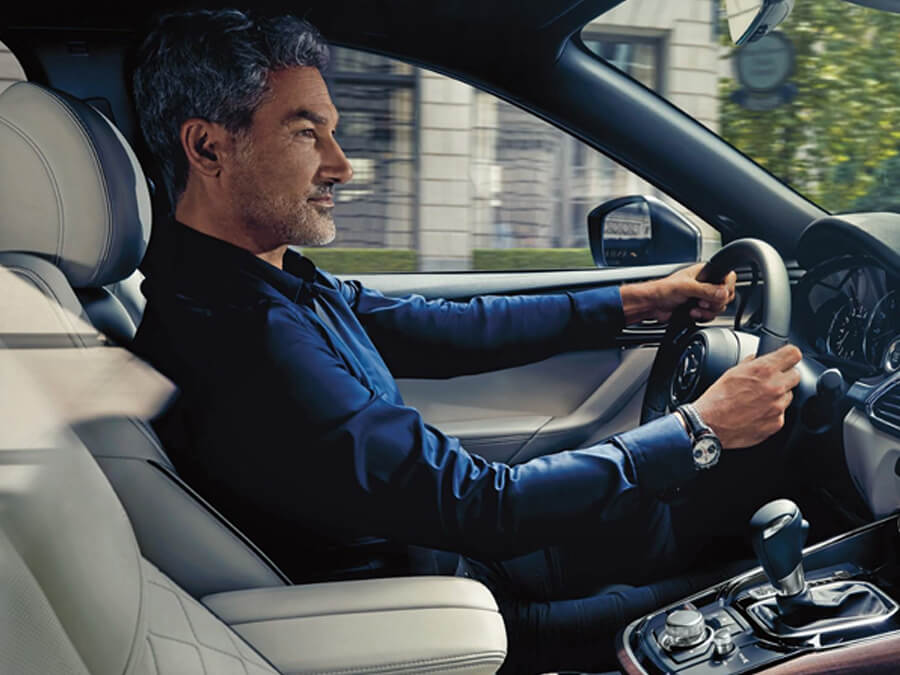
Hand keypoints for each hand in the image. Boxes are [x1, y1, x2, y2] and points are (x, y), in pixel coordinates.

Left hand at [620, 263, 736, 323]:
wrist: (652, 305)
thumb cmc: (662, 290)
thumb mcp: (686, 287)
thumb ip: (706, 290)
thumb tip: (723, 293)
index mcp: (705, 273)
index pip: (728, 278)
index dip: (725, 288)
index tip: (717, 294)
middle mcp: (706, 284)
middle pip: (726, 296)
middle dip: (714, 303)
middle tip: (701, 302)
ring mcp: (703, 298)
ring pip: (719, 308)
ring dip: (706, 312)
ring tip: (694, 308)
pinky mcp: (700, 310)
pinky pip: (710, 316)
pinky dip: (702, 317)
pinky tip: (691, 313)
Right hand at [693, 345, 802, 448]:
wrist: (710, 424)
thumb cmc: (717, 399)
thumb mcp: (732, 372)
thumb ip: (751, 363)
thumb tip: (758, 359)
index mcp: (764, 370)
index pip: (794, 354)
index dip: (789, 356)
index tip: (787, 359)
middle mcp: (775, 387)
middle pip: (796, 376)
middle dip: (785, 377)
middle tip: (769, 382)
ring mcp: (778, 406)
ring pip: (788, 396)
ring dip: (778, 396)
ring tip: (758, 400)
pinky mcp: (777, 423)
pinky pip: (781, 414)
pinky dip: (771, 413)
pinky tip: (756, 413)